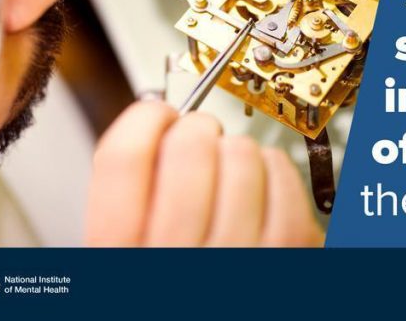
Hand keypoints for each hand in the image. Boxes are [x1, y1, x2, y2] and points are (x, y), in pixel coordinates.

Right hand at [85, 101, 323, 246]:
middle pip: (188, 151)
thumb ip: (128, 200)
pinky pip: (285, 187)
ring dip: (238, 150)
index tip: (158, 112)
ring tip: (232, 167)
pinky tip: (265, 179)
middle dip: (196, 131)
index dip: (144, 120)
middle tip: (198, 139)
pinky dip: (276, 170)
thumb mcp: (125, 258)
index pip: (122, 160)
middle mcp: (174, 265)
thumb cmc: (176, 294)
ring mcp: (236, 265)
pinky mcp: (287, 264)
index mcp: (118, 260)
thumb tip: (153, 124)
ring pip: (241, 158)